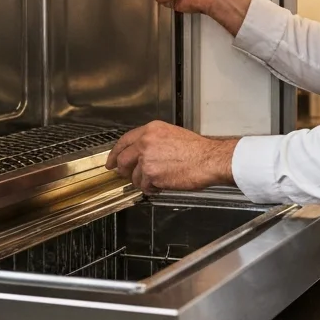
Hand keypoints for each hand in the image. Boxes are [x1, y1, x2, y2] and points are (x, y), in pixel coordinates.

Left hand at [105, 121, 238, 195]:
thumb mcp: (172, 135)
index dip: (115, 154)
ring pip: (134, 177)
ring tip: (157, 180)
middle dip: (125, 171)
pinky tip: (162, 185)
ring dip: (143, 182)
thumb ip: (153, 141)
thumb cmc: (197, 150)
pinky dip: (152, 189)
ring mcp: (147, 159)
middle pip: (123, 160)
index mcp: (151, 130)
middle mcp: (145, 143)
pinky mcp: (151, 175)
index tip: (111, 162)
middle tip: (129, 176)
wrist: (208, 160)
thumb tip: (141, 154)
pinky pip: (145, 186)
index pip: (124, 141)